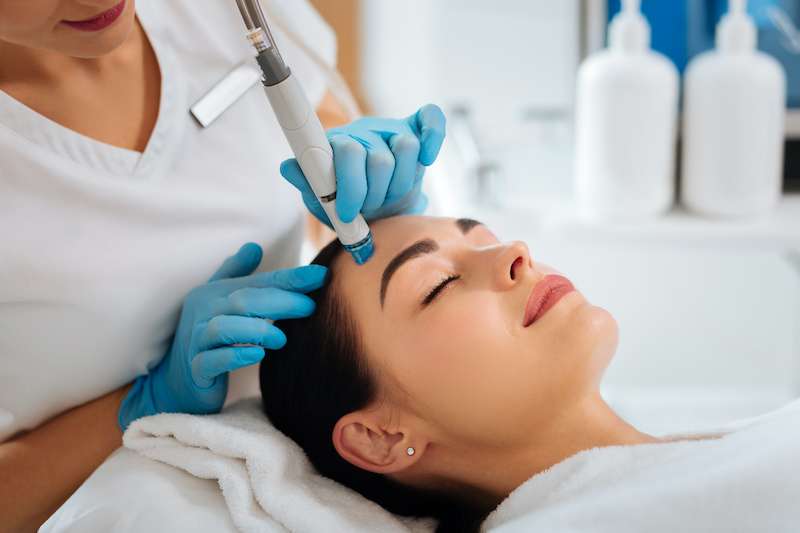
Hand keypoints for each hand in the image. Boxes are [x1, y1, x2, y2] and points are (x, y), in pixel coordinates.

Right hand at [118, 243, 327, 429]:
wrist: (179, 381)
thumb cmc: (208, 338)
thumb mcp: (221, 303)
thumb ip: (238, 275)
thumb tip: (254, 246)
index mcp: (214, 293)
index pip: (257, 282)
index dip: (289, 278)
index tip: (322, 275)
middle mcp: (203, 312)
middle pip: (244, 301)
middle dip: (281, 301)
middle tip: (310, 307)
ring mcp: (196, 341)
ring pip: (225, 329)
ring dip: (257, 330)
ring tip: (282, 338)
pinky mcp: (195, 369)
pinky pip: (212, 360)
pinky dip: (235, 356)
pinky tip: (257, 355)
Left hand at [280, 103, 445, 226]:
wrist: (375, 212)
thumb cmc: (347, 204)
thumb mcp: (322, 200)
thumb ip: (307, 182)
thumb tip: (288, 167)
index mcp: (338, 144)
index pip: (347, 150)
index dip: (350, 184)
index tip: (348, 212)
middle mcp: (365, 133)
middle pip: (379, 157)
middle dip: (374, 193)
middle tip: (368, 211)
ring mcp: (393, 132)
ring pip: (407, 147)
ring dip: (399, 184)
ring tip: (388, 200)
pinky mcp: (417, 132)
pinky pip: (431, 120)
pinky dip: (433, 137)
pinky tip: (428, 159)